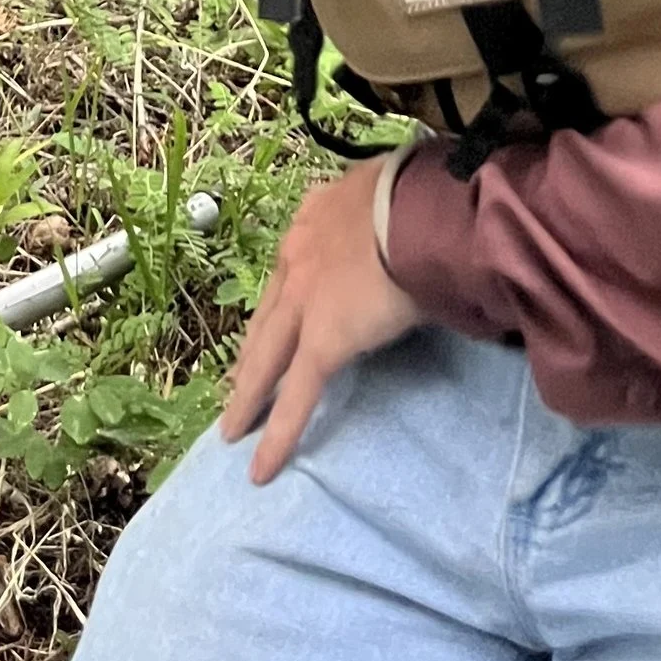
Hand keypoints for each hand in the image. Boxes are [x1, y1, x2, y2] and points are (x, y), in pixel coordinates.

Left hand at [220, 161, 421, 484]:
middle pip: (267, 316)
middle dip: (251, 353)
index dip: (280, 301)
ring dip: (249, 394)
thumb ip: (392, 219)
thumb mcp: (397, 194)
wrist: (423, 206)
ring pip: (267, 358)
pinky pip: (296, 395)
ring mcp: (304, 299)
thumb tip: (411, 235)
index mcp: (317, 216)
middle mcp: (299, 254)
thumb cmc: (426, 196)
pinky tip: (263, 467)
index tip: (272, 322)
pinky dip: (280, 434)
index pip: (291, 268)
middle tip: (235, 384)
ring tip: (234, 426)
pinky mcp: (321, 341)